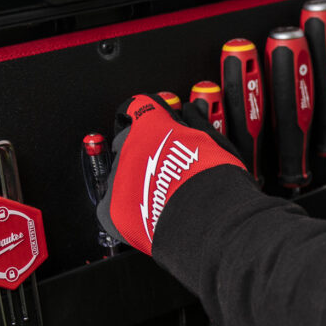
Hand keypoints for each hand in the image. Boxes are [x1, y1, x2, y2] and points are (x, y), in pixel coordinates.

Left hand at [96, 93, 246, 254]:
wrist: (206, 217)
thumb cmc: (212, 179)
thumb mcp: (212, 141)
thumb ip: (198, 122)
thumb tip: (196, 110)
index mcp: (151, 125)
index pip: (139, 108)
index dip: (149, 116)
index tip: (157, 122)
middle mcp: (128, 148)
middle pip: (127, 143)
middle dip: (143, 152)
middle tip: (166, 167)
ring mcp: (118, 179)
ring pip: (121, 176)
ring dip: (137, 183)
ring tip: (163, 197)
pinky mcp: (113, 210)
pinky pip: (113, 207)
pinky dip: (129, 211)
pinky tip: (149, 215)